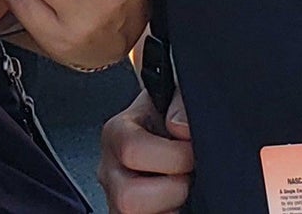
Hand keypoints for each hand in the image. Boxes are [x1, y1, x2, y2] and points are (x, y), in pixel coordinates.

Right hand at [98, 86, 192, 213]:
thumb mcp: (175, 97)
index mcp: (116, 132)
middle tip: (188, 177)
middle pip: (127, 199)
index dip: (173, 155)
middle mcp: (109, 170)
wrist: (170, 135)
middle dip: (171, 191)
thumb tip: (179, 126)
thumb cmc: (169, 116)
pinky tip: (176, 203)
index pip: (132, 149)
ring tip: (182, 192)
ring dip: (169, 208)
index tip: (192, 151)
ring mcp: (116, 199)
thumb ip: (180, 103)